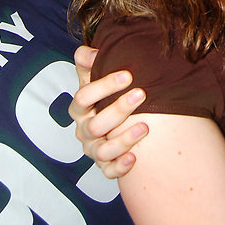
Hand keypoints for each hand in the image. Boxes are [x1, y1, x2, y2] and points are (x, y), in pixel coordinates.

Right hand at [69, 45, 148, 177]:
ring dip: (124, 139)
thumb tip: (91, 52)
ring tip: (145, 127)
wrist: (116, 118)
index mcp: (79, 107)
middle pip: (95, 125)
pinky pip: (109, 171)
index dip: (104, 86)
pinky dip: (120, 167)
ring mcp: (93, 149)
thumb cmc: (104, 94)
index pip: (83, 97)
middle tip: (141, 94)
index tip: (127, 75)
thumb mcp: (94, 74)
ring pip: (102, 151)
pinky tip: (134, 157)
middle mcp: (84, 130)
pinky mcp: (105, 165)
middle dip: (118, 109)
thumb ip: (89, 60)